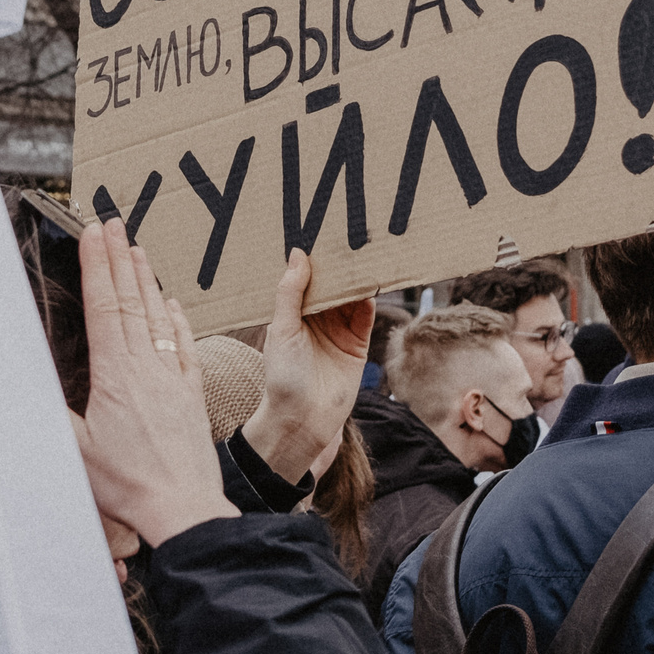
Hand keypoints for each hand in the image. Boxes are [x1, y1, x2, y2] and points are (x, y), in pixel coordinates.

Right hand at [71, 222, 237, 548]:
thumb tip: (21, 383)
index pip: (105, 307)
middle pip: (131, 301)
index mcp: (115, 374)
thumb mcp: (74, 450)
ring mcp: (173, 378)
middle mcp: (147, 367)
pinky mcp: (192, 395)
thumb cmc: (128, 485)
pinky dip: (176, 320)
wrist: (184, 506)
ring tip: (138, 250)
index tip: (96, 234)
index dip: (99, 266)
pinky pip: (184, 346)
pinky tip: (172, 305)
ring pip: (158, 317)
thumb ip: (49, 412)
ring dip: (147, 281)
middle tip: (114, 225)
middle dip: (119, 259)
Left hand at [240, 248, 374, 484]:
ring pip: (350, 295)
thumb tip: (298, 254)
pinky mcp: (358, 343)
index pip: (305, 278)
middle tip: (345, 234)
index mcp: (292, 313)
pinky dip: (370, 297)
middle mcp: (316, 319)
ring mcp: (338, 330)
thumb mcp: (281, 329)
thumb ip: (290, 292)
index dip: (312, 259)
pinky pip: (367, 314)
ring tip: (362, 251)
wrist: (302, 420)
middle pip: (330, 284)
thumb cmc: (282, 377)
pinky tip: (372, 280)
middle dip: (337, 264)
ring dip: (355, 277)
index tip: (318, 233)